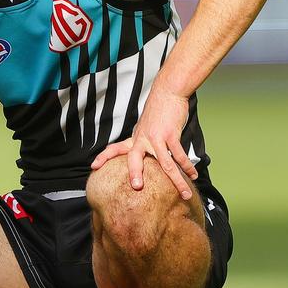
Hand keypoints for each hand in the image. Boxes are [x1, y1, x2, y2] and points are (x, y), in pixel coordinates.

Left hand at [90, 85, 197, 200]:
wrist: (167, 92)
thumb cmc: (158, 110)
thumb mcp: (146, 126)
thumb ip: (145, 141)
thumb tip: (149, 156)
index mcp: (136, 138)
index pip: (116, 148)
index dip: (104, 157)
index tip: (93, 166)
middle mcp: (143, 138)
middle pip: (134, 158)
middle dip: (135, 172)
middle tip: (136, 186)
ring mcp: (157, 137)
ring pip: (166, 164)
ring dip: (177, 181)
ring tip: (185, 195)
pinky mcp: (170, 134)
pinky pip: (179, 155)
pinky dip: (188, 166)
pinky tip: (193, 175)